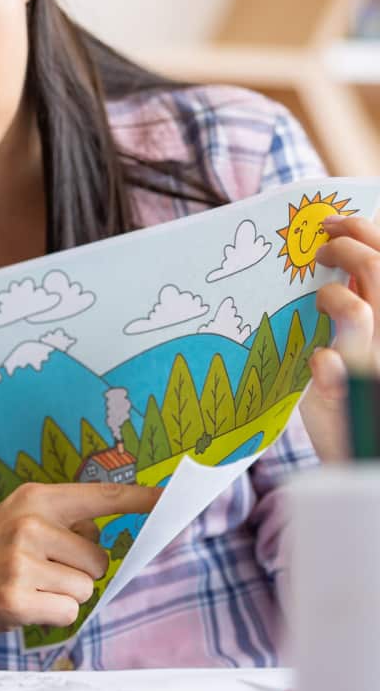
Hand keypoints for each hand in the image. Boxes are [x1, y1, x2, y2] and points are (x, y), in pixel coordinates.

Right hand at [0, 482, 160, 639]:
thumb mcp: (12, 521)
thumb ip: (59, 526)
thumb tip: (110, 546)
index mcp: (34, 498)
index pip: (102, 496)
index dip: (143, 500)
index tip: (174, 497)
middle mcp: (31, 524)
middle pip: (100, 560)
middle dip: (77, 574)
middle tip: (35, 572)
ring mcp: (22, 561)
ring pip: (85, 591)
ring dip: (61, 598)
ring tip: (21, 587)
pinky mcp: (16, 598)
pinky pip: (67, 614)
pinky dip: (48, 617)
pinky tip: (15, 605)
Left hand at [303, 214, 379, 460]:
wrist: (368, 469)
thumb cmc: (357, 405)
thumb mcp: (363, 347)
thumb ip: (358, 307)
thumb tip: (334, 257)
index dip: (366, 229)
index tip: (329, 222)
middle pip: (378, 270)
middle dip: (343, 247)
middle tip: (316, 249)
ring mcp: (376, 366)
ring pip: (358, 310)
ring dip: (332, 297)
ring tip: (320, 302)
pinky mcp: (353, 400)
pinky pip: (335, 368)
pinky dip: (325, 364)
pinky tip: (319, 364)